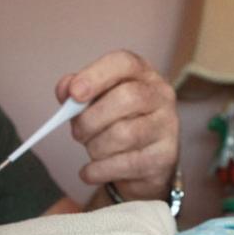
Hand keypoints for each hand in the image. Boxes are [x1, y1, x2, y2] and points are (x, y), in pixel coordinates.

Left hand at [55, 50, 179, 201]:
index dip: (96, 75)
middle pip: (126, 98)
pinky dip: (98, 170)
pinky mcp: (165, 157)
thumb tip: (66, 90)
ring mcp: (167, 127)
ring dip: (95, 147)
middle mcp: (161, 96)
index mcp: (142, 74)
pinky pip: (125, 164)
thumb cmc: (115, 125)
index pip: (124, 62)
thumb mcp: (95, 103)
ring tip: (92, 150)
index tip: (74, 94)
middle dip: (91, 119)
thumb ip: (77, 92)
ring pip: (124, 134)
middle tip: (77, 133)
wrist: (143, 165)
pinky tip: (91, 171)